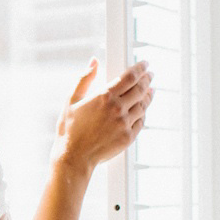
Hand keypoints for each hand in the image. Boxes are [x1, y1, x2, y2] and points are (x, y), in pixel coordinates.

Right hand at [50, 58, 154, 173]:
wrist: (74, 157)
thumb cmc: (69, 130)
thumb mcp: (71, 100)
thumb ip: (84, 79)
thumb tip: (94, 61)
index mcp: (104, 96)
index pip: (130, 77)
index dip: (140, 68)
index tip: (144, 64)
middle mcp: (117, 108)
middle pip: (141, 88)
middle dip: (147, 79)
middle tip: (150, 75)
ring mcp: (125, 123)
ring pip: (143, 105)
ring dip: (148, 95)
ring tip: (150, 90)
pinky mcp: (128, 137)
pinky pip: (141, 121)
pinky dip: (143, 113)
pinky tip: (142, 109)